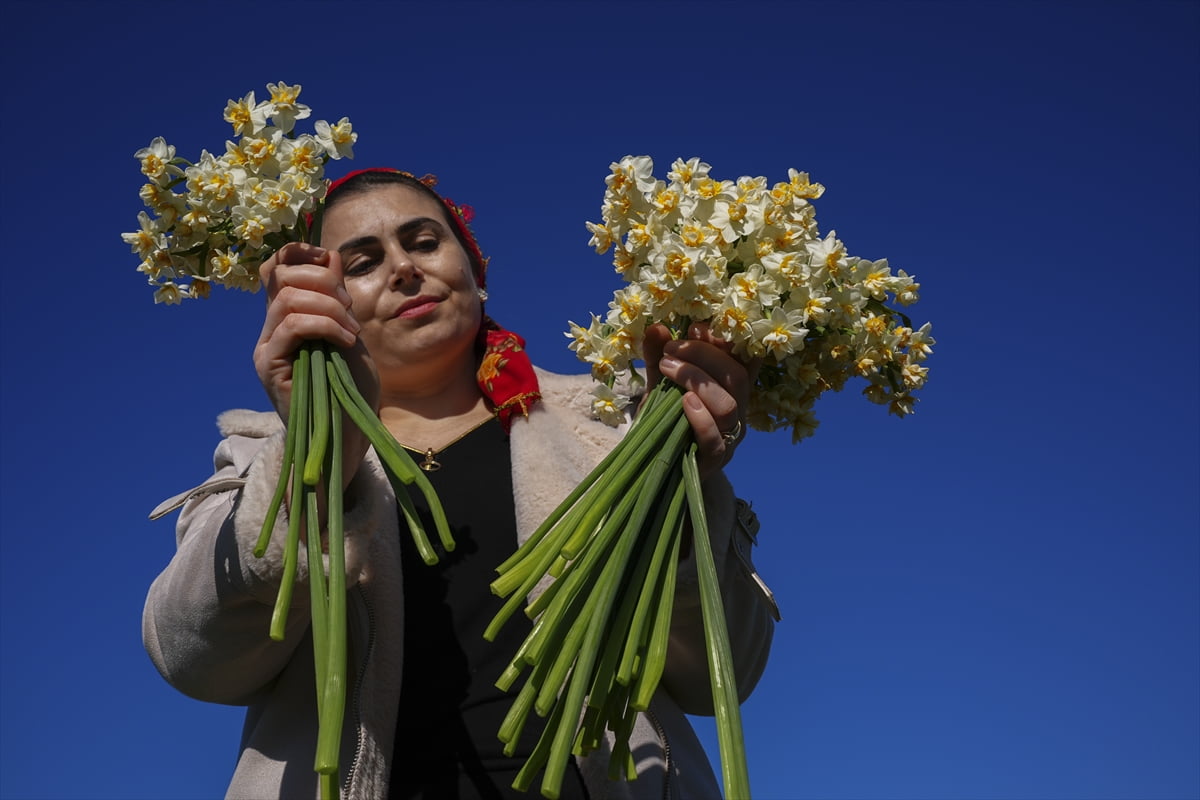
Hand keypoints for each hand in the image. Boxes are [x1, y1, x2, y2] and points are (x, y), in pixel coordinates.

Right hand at [253, 242, 378, 484]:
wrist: (347, 435)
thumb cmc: (350, 391)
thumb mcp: (350, 335)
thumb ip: (337, 299)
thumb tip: (329, 256)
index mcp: (286, 320)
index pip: (275, 269)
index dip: (297, 252)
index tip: (328, 258)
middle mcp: (270, 331)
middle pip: (281, 276)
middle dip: (324, 282)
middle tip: (350, 310)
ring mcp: (266, 348)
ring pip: (287, 299)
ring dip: (329, 307)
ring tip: (351, 332)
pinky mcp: (269, 366)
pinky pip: (292, 326)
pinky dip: (325, 325)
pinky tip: (345, 342)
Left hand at [643, 322, 758, 479]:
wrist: (660, 470)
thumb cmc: (667, 423)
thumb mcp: (661, 387)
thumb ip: (659, 359)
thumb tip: (656, 327)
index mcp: (730, 390)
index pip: (743, 359)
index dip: (725, 341)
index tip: (694, 328)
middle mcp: (738, 411)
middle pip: (736, 376)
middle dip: (703, 355)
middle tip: (670, 350)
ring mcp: (729, 437)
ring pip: (729, 405)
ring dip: (698, 380)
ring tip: (667, 369)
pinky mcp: (714, 461)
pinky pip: (715, 439)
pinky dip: (700, 417)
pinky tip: (683, 402)